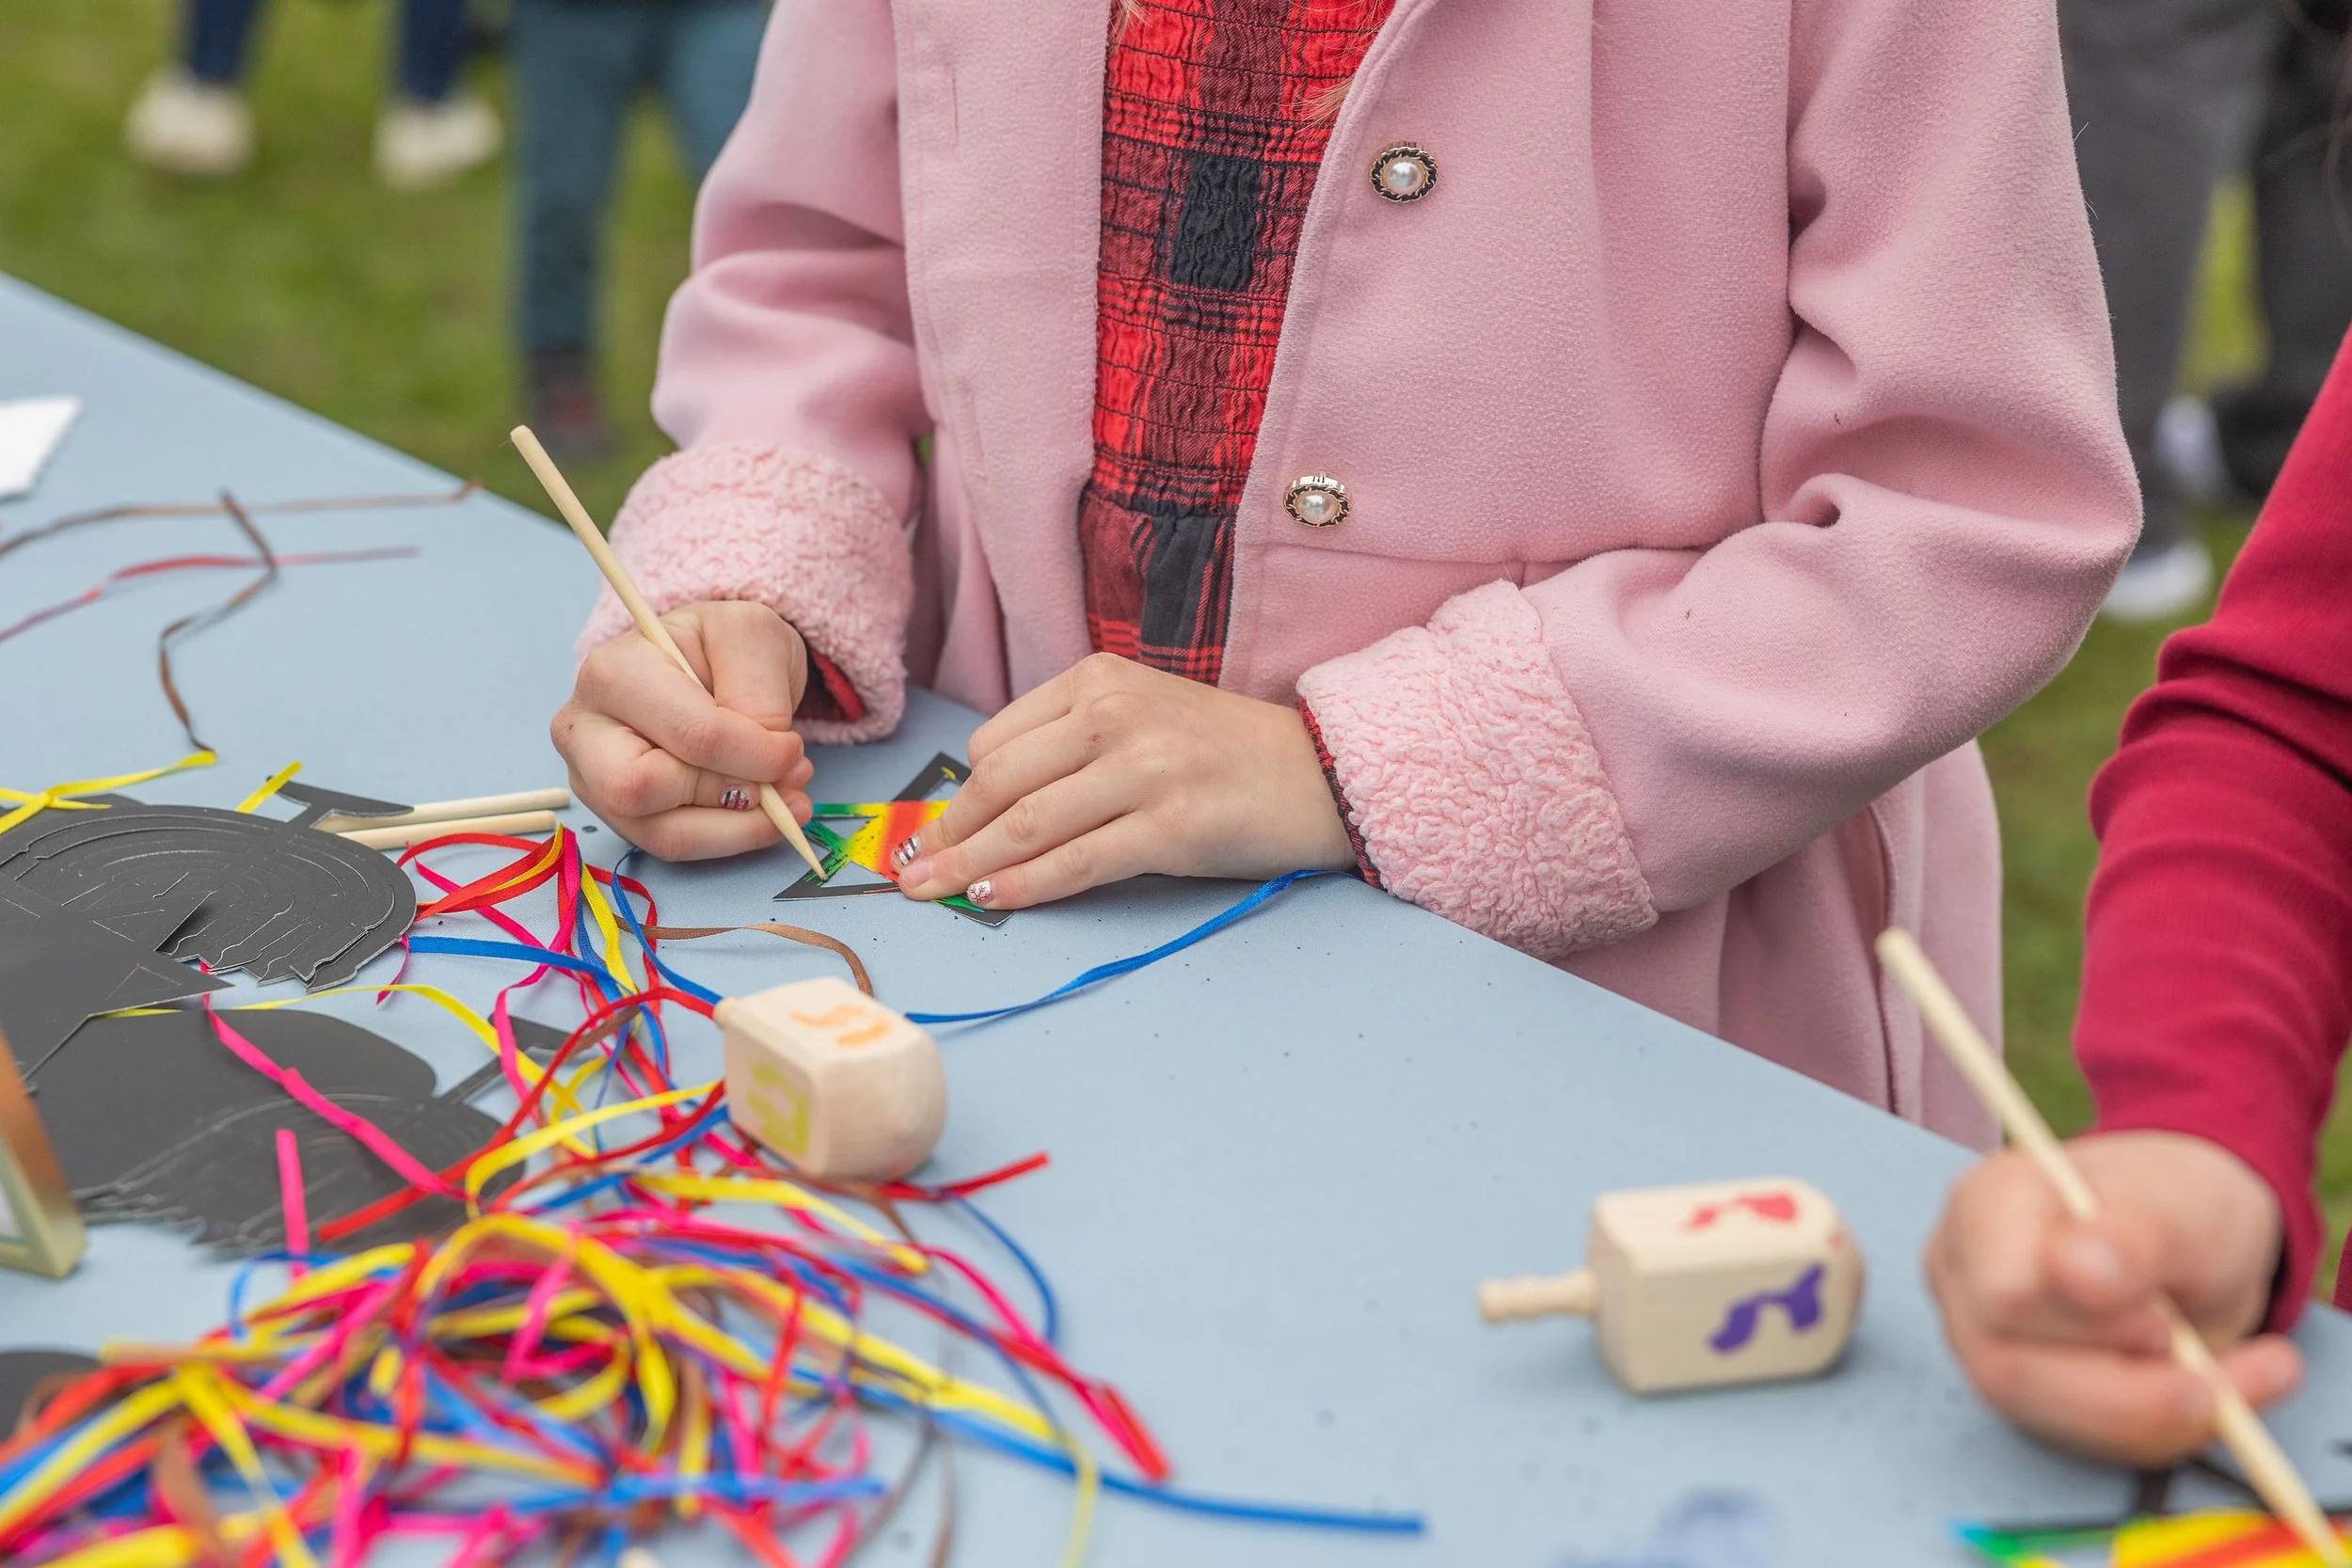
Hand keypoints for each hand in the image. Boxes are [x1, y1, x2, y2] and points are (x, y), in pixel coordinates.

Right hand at [552, 600, 815, 859]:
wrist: (705, 662)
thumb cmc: (720, 647)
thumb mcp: (752, 636)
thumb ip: (759, 692)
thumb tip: (766, 764)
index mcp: (612, 672)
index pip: (688, 733)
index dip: (755, 754)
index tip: (793, 749)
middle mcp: (585, 730)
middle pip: (642, 789)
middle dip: (728, 794)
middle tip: (784, 779)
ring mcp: (593, 780)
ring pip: (661, 834)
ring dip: (738, 828)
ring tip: (786, 802)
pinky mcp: (617, 815)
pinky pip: (672, 846)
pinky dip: (727, 838)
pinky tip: (761, 814)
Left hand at [892, 653, 1355, 908]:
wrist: (1322, 773)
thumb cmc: (1227, 753)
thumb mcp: (1144, 717)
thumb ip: (1074, 744)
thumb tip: (988, 808)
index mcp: (1099, 680)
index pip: (999, 740)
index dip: (958, 794)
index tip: (936, 830)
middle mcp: (1116, 715)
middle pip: (1000, 781)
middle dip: (948, 833)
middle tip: (912, 869)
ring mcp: (1144, 770)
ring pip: (1027, 824)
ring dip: (969, 866)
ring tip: (932, 893)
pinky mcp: (1170, 827)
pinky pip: (1077, 863)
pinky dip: (1025, 887)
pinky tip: (993, 900)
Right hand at [1925, 1130, 2297, 1464]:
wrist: (2195, 1243)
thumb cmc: (2177, 1205)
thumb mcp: (2183, 1204)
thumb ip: (2133, 1233)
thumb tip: (2073, 1271)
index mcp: (1982, 1206)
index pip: (2003, 1292)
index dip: (2090, 1321)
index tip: (2162, 1312)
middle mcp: (1963, 1280)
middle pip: (2015, 1368)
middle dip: (2131, 1378)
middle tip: (2201, 1346)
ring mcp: (1983, 1344)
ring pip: (2052, 1419)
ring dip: (2161, 1411)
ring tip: (2244, 1371)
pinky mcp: (2026, 1399)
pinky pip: (2092, 1443)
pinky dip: (2171, 1429)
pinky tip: (2221, 1392)